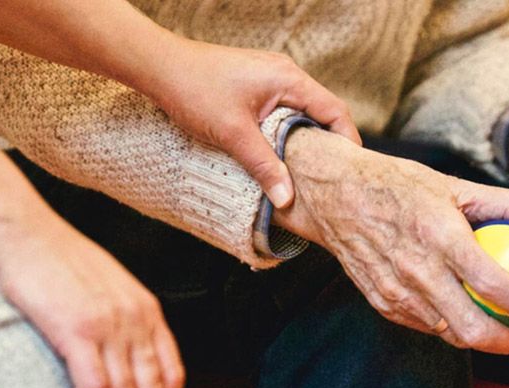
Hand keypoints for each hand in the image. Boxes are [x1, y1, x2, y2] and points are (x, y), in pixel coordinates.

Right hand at [0, 218, 183, 387]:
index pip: (172, 372)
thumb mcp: (108, 286)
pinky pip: (94, 387)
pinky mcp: (78, 330)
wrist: (25, 233)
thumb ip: (124, 318)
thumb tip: (127, 354)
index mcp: (146, 310)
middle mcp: (136, 320)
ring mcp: (109, 326)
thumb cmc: (58, 259)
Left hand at [137, 37, 361, 207]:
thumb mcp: (233, 134)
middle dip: (327, 145)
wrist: (159, 66)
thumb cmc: (194, 90)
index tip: (350, 171)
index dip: (347, 142)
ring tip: (305, 172)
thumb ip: (264, 166)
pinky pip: (282, 110)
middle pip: (322, 112)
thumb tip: (287, 199)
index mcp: (289, 79)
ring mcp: (270, 77)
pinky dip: (285, 132)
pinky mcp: (255, 84)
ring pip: (300, 112)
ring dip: (304, 140)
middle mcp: (285, 74)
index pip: (335, 111)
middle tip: (330, 178)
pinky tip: (277, 154)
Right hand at [273, 128, 508, 354]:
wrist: (335, 195)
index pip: (494, 284)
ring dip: (483, 338)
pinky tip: (468, 313)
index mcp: (440, 236)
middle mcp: (417, 270)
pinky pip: (427, 326)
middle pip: (473, 329)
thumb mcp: (455, 185)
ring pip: (450, 334)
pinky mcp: (383, 303)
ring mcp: (396, 292)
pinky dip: (452, 325)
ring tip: (505, 325)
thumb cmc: (400, 185)